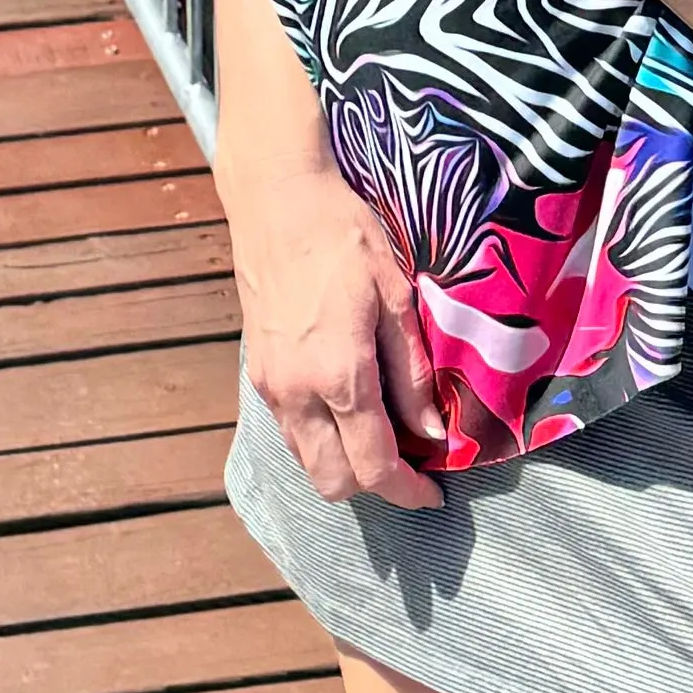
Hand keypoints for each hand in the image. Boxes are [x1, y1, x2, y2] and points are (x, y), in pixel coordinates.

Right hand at [228, 155, 450, 512]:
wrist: (277, 198)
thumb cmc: (343, 235)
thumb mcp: (395, 296)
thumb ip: (412, 373)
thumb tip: (432, 433)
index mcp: (339, 374)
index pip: (374, 465)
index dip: (409, 491)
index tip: (434, 494)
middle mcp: (297, 392)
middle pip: (333, 482)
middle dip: (374, 487)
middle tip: (409, 466)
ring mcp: (271, 386)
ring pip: (307, 461)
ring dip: (344, 464)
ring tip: (381, 435)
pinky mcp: (258, 373)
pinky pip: (291, 431)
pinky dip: (320, 439)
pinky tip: (347, 407)